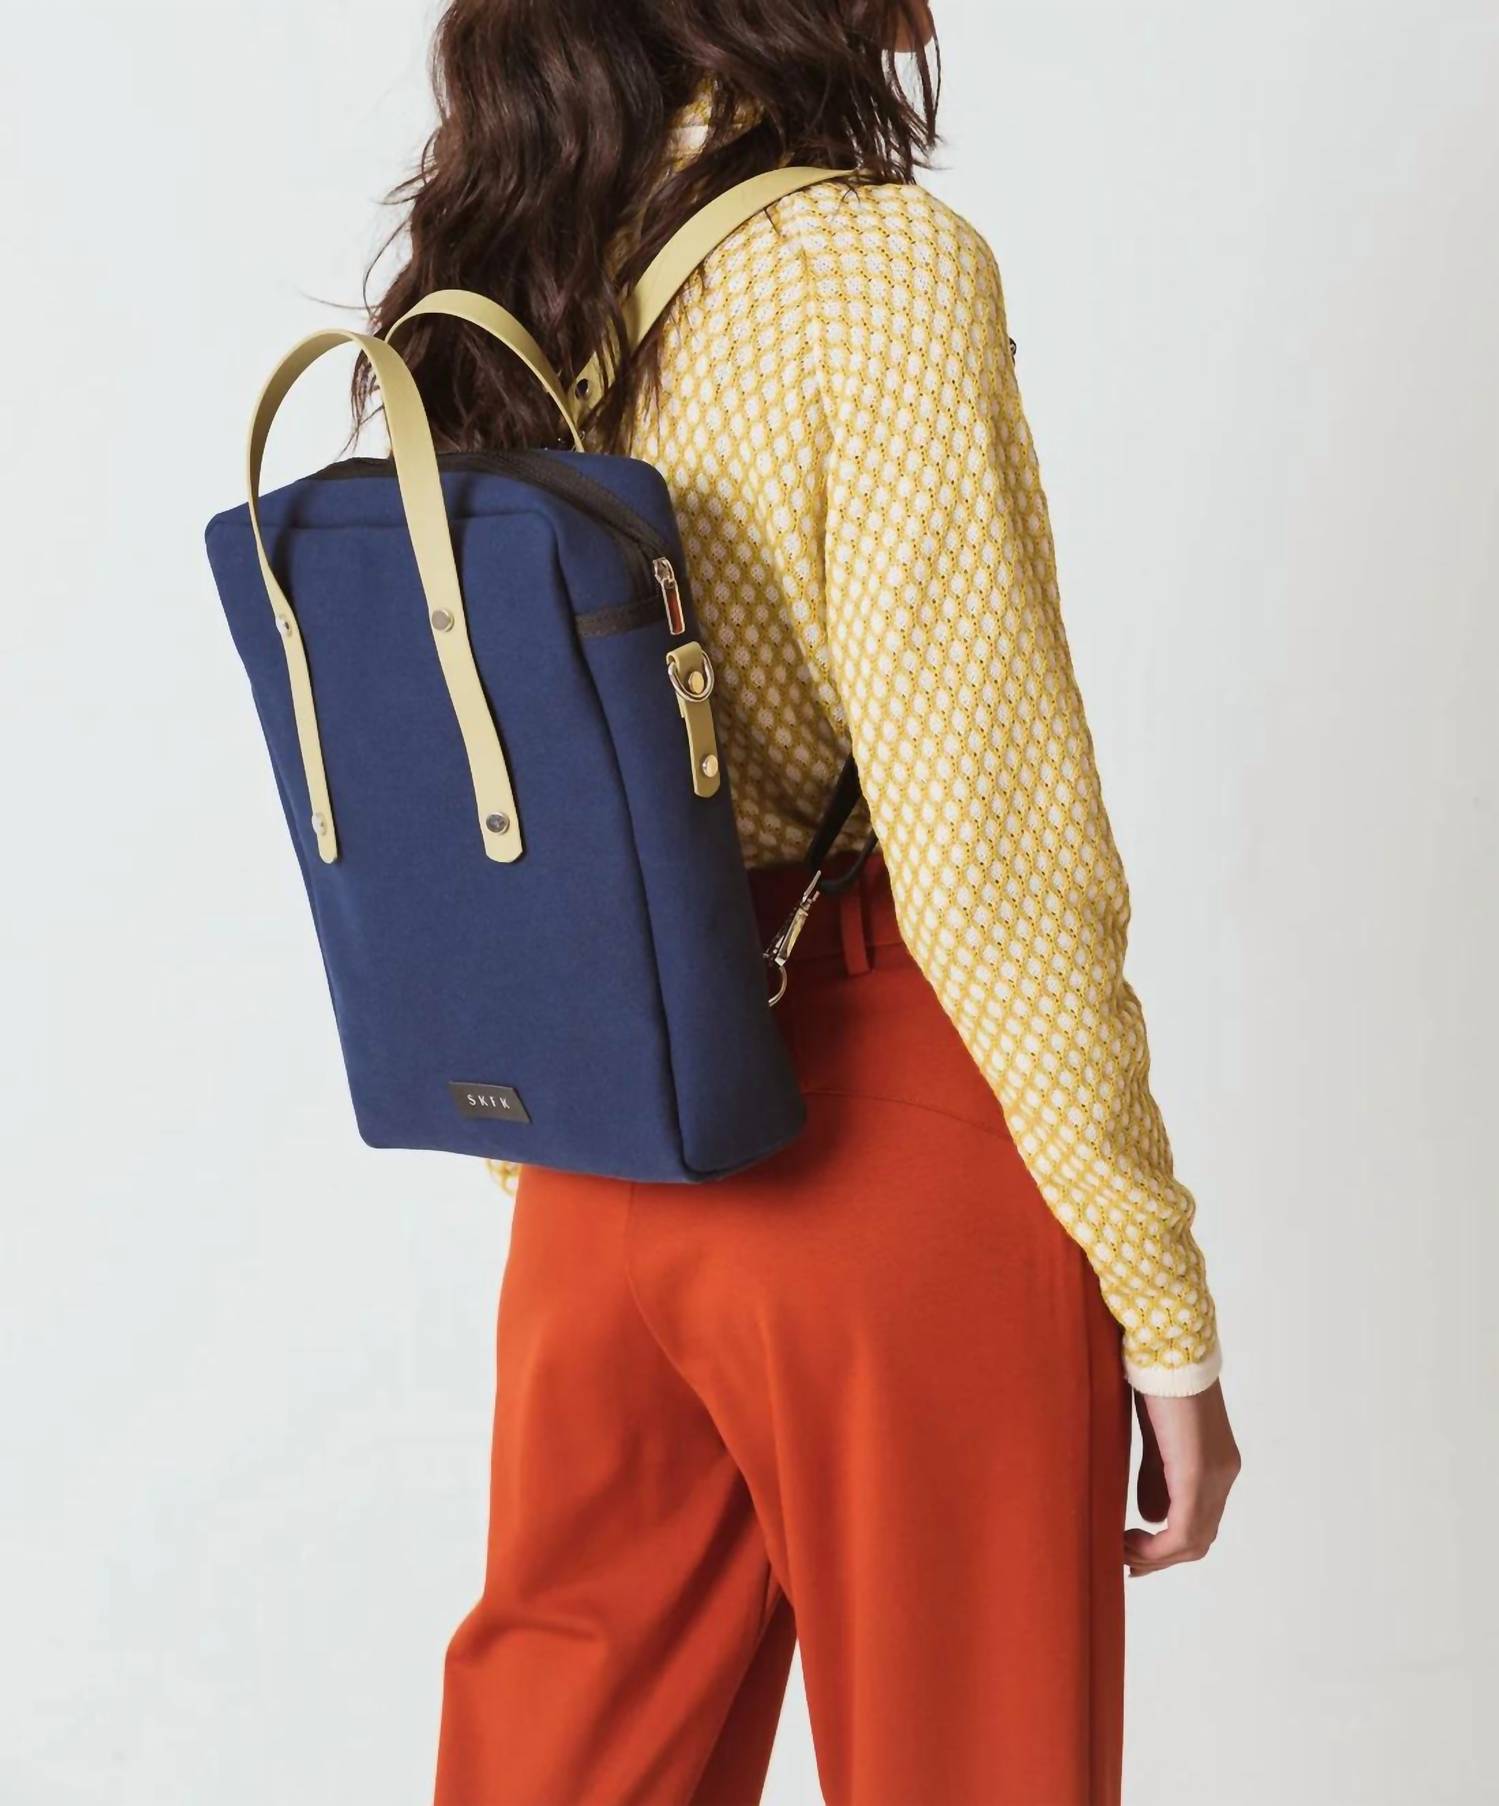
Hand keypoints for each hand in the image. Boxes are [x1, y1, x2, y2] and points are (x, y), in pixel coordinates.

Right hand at [1125, 1381, 1240, 1577]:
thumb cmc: (1154, 1380)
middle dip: (1159, 1557)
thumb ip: (1155, 1476)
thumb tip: (1149, 1515)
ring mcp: (1215, 1476)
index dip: (1167, 1544)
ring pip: (1193, 1541)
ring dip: (1155, 1556)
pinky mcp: (1197, 1474)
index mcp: (1217, 1463)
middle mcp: (1224, 1474)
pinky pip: (1183, 1531)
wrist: (1166, 1346)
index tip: (1131, 1547)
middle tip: (1124, 1559)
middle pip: (1199, 1539)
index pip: (1199, 1521)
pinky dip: (1157, 1547)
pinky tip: (1130, 1542)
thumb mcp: (1155, 1437)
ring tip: (1121, 1550)